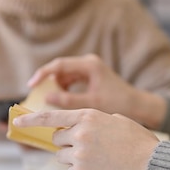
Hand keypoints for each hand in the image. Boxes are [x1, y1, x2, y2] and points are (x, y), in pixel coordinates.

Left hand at [13, 108, 159, 169]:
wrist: (150, 167)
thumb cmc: (139, 144)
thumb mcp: (117, 120)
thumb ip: (94, 120)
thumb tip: (80, 127)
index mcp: (89, 116)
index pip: (52, 116)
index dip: (32, 119)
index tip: (18, 122)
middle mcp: (80, 133)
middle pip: (57, 139)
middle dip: (67, 142)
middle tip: (85, 147)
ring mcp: (78, 154)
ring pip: (63, 156)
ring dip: (74, 158)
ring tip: (98, 160)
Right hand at [28, 54, 166, 129]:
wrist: (137, 105)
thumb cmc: (119, 103)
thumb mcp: (92, 104)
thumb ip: (69, 101)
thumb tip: (47, 98)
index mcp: (90, 65)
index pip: (60, 65)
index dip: (43, 74)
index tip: (31, 85)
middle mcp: (88, 64)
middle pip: (60, 69)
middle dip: (47, 81)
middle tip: (35, 94)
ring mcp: (89, 70)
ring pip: (64, 76)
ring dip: (55, 87)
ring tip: (47, 100)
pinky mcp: (89, 78)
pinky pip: (70, 81)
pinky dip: (63, 90)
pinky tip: (60, 102)